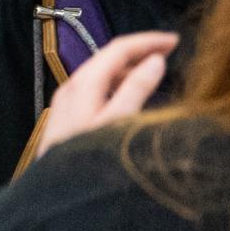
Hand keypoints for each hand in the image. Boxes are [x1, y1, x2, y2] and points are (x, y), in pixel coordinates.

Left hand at [36, 31, 176, 154]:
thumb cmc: (87, 157)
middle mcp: (72, 85)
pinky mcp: (68, 114)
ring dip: (129, 67)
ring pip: (102, 73)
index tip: (176, 39)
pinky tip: (133, 93)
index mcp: (84, 83)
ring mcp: (68, 99)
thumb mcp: (117, 123)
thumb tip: (156, 60)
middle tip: (172, 51)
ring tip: (158, 69)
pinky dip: (118, 83)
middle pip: (108, 58)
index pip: (117, 48)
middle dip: (140, 50)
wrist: (53, 191)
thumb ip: (136, 91)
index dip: (147, 41)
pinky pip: (96, 88)